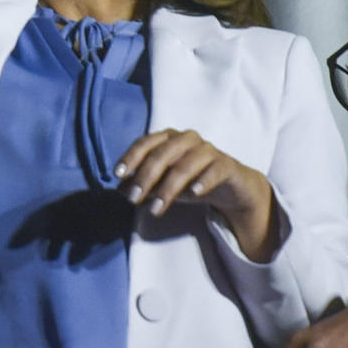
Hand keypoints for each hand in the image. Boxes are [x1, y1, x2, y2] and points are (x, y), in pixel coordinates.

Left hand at [116, 127, 277, 261]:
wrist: (229, 188)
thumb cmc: (189, 181)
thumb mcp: (161, 185)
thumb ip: (141, 184)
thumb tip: (119, 189)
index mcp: (167, 138)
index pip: (145, 143)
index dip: (130, 158)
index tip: (118, 175)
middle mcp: (186, 139)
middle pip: (161, 155)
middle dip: (145, 177)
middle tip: (134, 198)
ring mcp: (208, 150)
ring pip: (184, 165)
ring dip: (168, 188)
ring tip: (156, 209)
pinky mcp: (226, 165)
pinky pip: (215, 169)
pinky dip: (203, 180)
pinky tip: (194, 193)